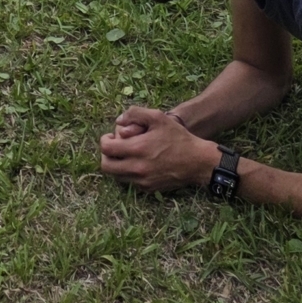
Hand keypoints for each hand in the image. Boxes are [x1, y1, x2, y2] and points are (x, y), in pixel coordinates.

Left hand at [97, 106, 216, 193]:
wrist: (197, 161)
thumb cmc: (178, 137)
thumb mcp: (158, 117)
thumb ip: (135, 113)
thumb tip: (118, 120)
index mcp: (137, 149)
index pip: (106, 149)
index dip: (104, 140)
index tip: (111, 136)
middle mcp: (137, 168)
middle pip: (106, 166)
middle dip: (106, 155)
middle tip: (115, 147)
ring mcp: (142, 181)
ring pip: (116, 176)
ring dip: (116, 165)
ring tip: (126, 154)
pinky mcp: (148, 188)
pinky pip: (129, 182)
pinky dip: (128, 173)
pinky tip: (138, 163)